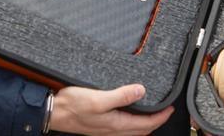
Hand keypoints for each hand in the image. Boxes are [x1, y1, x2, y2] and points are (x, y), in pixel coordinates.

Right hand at [50, 84, 173, 135]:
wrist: (53, 112)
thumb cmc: (72, 106)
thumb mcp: (98, 98)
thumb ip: (121, 95)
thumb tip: (142, 91)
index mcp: (116, 124)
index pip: (146, 124)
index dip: (160, 117)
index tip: (171, 109)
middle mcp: (112, 130)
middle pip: (141, 130)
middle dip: (155, 122)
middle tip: (165, 112)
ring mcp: (105, 130)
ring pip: (132, 131)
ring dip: (144, 124)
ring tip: (152, 115)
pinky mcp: (99, 126)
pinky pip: (122, 129)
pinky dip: (131, 124)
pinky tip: (129, 117)